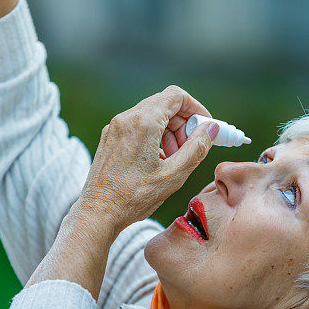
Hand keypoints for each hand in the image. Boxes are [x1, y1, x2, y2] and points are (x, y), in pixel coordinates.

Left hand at [82, 85, 219, 229]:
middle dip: (183, 123)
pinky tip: (158, 162)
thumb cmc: (133, 198)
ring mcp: (115, 128)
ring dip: (169, 132)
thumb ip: (197, 148)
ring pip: (151, 116)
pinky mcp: (110, 138)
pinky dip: (154, 137)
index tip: (205, 126)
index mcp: (142, 123)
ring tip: (174, 159)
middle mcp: (126, 119)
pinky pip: (137, 127)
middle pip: (164, 104)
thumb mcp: (174, 175)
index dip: (196, 108)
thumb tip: (211, 129)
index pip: (176, 96)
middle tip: (191, 148)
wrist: (98, 213)